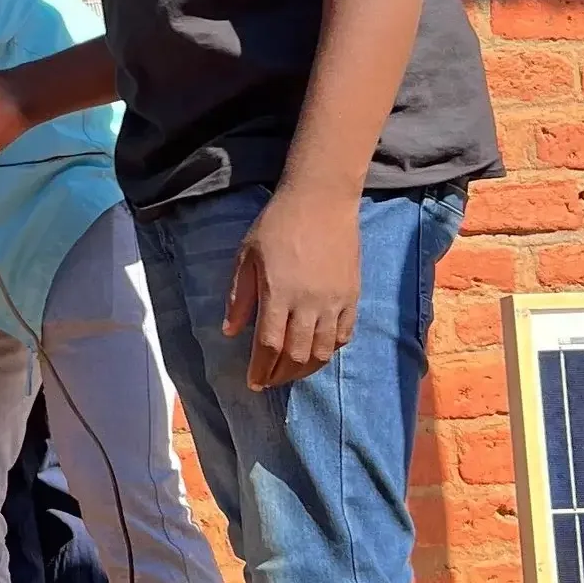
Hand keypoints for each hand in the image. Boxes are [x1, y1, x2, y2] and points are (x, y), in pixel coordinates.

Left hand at [224, 181, 362, 391]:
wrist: (321, 200)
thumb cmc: (277, 225)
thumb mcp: (247, 256)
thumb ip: (240, 296)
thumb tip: (230, 332)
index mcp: (278, 293)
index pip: (269, 345)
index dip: (260, 369)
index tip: (253, 382)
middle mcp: (308, 303)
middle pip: (296, 355)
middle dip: (280, 375)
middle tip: (270, 380)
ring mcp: (334, 301)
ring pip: (322, 351)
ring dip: (305, 369)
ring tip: (291, 372)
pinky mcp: (352, 296)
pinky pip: (344, 335)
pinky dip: (330, 350)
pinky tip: (317, 353)